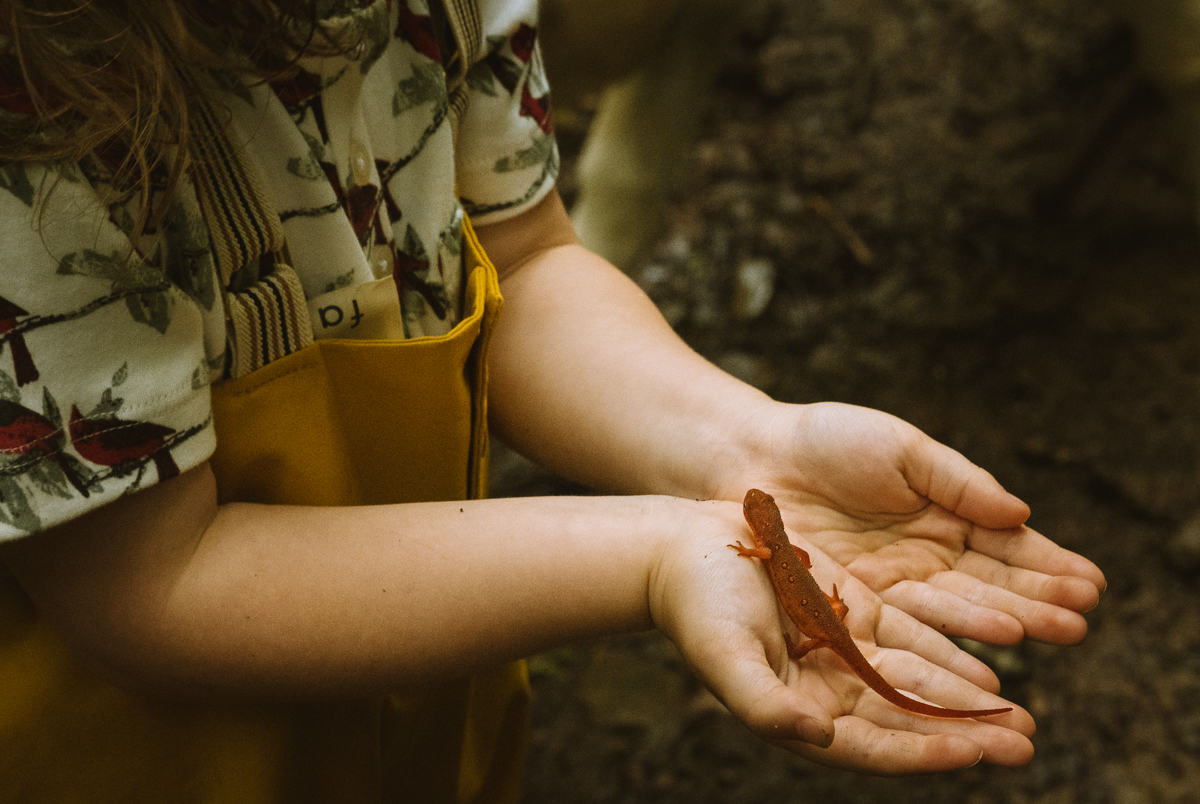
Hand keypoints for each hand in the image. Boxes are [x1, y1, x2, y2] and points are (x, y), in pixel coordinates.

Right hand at [650, 502, 1034, 772]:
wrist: (683, 550)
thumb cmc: (695, 607)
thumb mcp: (725, 657)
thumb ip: (767, 705)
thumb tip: (821, 738)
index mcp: (799, 712)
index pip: (872, 745)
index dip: (922, 752)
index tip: (973, 753)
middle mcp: (828, 691)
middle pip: (908, 721)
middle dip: (966, 734)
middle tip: (1024, 743)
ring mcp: (843, 651)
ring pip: (918, 682)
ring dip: (967, 700)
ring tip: (1021, 715)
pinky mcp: (852, 611)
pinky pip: (911, 638)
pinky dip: (948, 652)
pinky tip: (988, 664)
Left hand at [709, 401, 1104, 646]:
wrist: (752, 457)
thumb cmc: (827, 440)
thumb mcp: (900, 449)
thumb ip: (960, 481)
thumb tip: (1022, 511)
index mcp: (944, 516)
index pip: (1006, 546)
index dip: (1047, 564)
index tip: (1091, 582)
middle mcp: (926, 559)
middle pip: (990, 585)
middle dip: (1038, 602)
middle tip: (1083, 622)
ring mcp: (893, 587)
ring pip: (957, 611)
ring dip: (1007, 623)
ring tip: (1054, 635)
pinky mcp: (856, 608)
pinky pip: (909, 629)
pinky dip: (949, 642)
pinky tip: (988, 655)